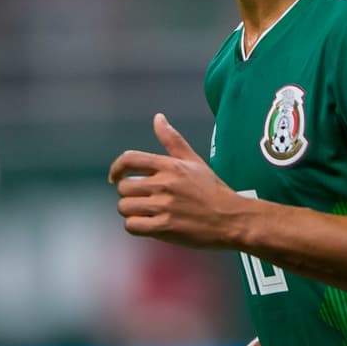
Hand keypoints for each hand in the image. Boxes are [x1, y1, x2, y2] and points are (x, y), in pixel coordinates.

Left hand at [108, 113, 243, 248]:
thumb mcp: (194, 161)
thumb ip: (172, 140)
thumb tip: (157, 117)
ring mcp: (164, 206)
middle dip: (128, 195)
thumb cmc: (213, 191)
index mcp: (170, 166)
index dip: (116, 168)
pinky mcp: (165, 227)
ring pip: (125, 207)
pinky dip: (136, 226)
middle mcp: (164, 184)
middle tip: (142, 201)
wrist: (232, 219)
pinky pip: (132, 226)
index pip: (130, 159)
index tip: (114, 178)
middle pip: (124, 187)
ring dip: (131, 212)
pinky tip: (148, 225)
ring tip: (146, 213)